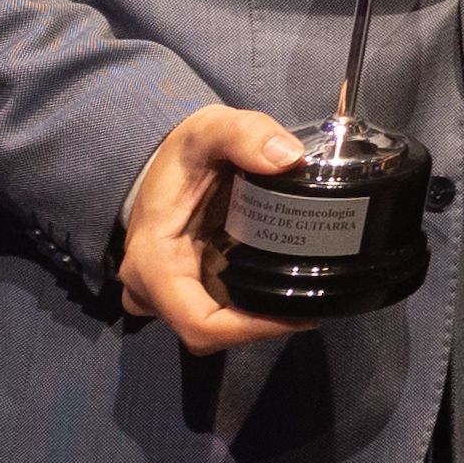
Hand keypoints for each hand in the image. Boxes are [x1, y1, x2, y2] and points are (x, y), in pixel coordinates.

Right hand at [117, 106, 317, 353]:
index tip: (299, 316)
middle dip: (259, 326)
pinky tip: (287, 286)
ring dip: (256, 319)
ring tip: (305, 295)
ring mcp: (168, 294)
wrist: (167, 159)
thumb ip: (246, 134)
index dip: (249, 331)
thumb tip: (288, 158)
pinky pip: (218, 312)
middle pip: (210, 333)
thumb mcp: (211, 129)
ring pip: (216, 327)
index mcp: (153, 262)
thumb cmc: (186, 151)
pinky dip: (251, 307)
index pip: (199, 324)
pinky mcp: (188, 289)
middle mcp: (152, 290)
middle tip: (310, 304)